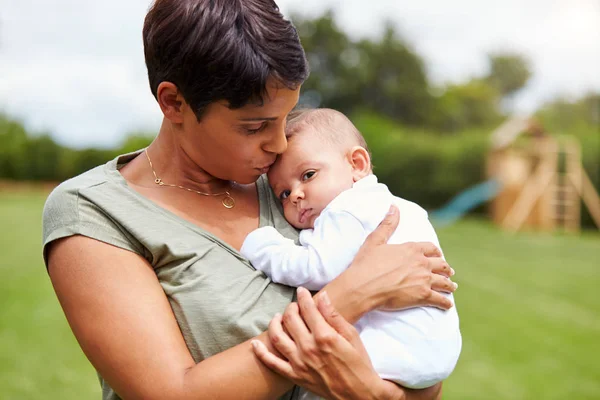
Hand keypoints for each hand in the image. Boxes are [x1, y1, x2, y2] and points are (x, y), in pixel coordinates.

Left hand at [251, 287, 392, 399]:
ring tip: (278, 317)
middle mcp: (309, 348)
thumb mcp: (351, 336)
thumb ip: (334, 316)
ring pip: (277, 336)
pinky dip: (260, 352)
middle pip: (290, 319)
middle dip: (290, 307)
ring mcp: (299, 363)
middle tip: (294, 305)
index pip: (308, 309)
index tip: (301, 291)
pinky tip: (255, 343)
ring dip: (275, 323)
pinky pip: (272, 362)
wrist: (358, 394)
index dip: (303, 297)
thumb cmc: (359, 364)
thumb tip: (322, 296)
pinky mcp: (294, 375)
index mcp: (324, 336)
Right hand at [347, 205, 456, 310]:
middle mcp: (421, 263)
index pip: (430, 248)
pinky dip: (445, 303)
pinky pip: (440, 300)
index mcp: (411, 249)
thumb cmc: (366, 264)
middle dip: (446, 269)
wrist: (364, 286)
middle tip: (449, 272)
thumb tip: (394, 207)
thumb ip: (387, 224)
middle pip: (441, 265)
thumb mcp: (375, 240)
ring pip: (444, 282)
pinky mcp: (423, 296)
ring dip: (449, 285)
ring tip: (452, 288)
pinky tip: (447, 305)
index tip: (438, 256)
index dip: (436, 252)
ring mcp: (424, 280)